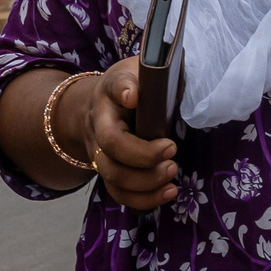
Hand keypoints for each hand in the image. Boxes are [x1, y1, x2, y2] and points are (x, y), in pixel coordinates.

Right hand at [59, 57, 180, 210]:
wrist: (101, 107)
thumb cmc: (130, 86)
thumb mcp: (139, 70)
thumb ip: (151, 71)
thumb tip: (150, 85)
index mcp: (109, 94)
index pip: (113, 89)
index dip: (123, 92)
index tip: (135, 97)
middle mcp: (98, 125)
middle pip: (109, 148)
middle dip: (142, 156)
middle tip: (172, 149)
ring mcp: (100, 153)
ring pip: (113, 177)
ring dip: (145, 183)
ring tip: (172, 173)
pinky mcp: (110, 173)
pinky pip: (120, 194)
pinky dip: (144, 199)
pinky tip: (168, 193)